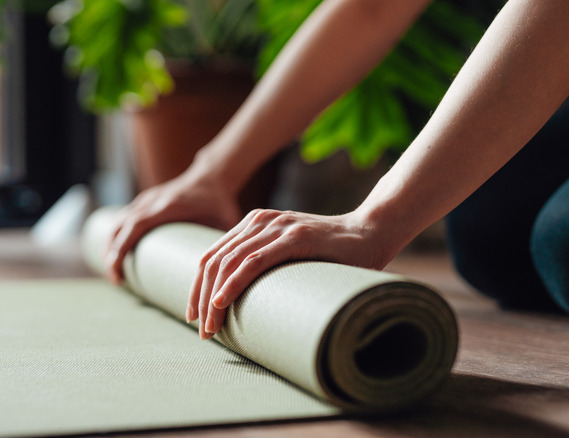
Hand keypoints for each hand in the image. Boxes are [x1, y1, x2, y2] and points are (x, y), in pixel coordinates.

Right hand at [105, 170, 241, 283]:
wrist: (212, 176)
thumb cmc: (219, 203)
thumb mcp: (223, 223)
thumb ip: (223, 246)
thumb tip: (225, 278)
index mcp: (169, 206)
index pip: (135, 226)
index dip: (121, 249)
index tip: (118, 274)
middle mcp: (152, 201)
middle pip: (119, 226)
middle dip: (111, 254)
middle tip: (116, 280)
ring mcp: (146, 200)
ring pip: (117, 222)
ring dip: (110, 246)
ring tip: (115, 273)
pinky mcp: (145, 202)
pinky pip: (123, 218)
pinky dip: (115, 236)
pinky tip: (115, 254)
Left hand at [186, 208, 395, 339]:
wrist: (372, 232)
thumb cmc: (333, 253)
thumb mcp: (290, 256)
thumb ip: (268, 265)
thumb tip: (245, 304)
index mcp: (254, 224)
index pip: (213, 256)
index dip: (198, 287)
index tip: (195, 316)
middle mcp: (259, 221)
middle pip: (214, 260)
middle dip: (201, 298)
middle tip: (201, 330)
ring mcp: (277, 227)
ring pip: (228, 263)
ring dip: (213, 299)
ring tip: (210, 326)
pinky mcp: (294, 237)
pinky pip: (254, 261)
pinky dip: (234, 283)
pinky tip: (222, 302)